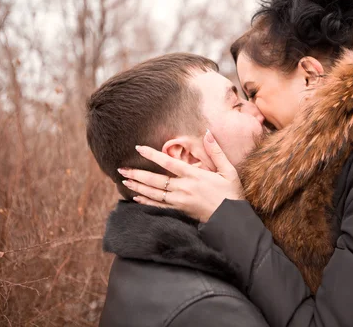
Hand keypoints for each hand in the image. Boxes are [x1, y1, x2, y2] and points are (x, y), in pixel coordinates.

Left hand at [118, 130, 242, 222]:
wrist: (231, 219)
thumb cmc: (231, 193)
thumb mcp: (228, 170)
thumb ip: (216, 151)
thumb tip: (208, 133)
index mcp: (194, 176)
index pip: (168, 163)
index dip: (152, 155)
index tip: (139, 148)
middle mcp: (184, 188)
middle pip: (155, 180)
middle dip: (137, 173)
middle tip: (121, 169)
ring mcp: (180, 202)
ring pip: (154, 193)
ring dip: (138, 187)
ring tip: (124, 180)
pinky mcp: (180, 212)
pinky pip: (158, 206)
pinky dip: (146, 202)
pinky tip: (136, 198)